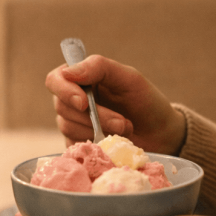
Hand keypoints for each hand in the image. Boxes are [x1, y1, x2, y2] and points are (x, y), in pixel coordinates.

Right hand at [45, 55, 185, 154]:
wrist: (160, 134)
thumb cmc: (145, 102)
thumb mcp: (129, 78)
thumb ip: (99, 68)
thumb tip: (67, 72)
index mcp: (81, 78)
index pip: (55, 80)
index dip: (65, 91)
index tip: (84, 103)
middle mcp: (72, 100)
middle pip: (61, 107)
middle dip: (93, 116)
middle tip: (122, 122)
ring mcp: (73, 124)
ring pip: (67, 127)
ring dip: (98, 131)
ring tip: (124, 131)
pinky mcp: (78, 145)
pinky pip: (74, 147)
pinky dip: (95, 145)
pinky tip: (112, 143)